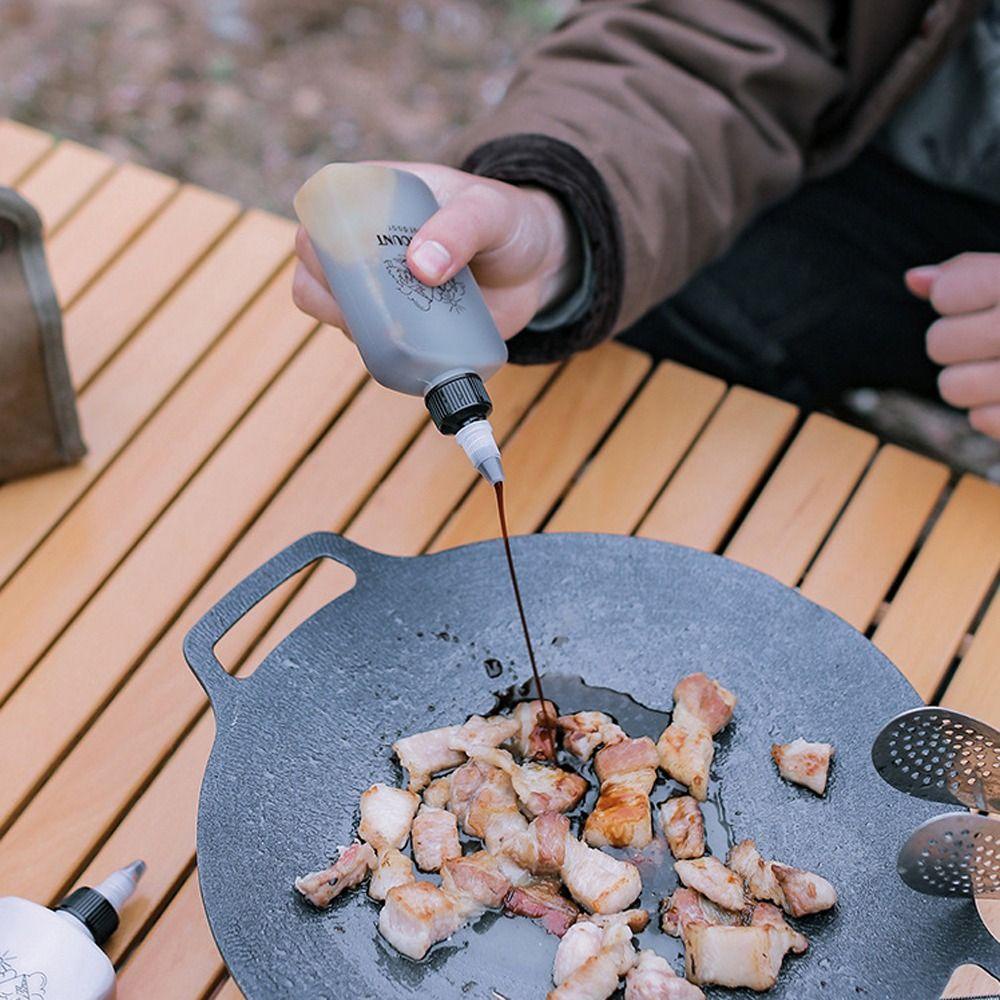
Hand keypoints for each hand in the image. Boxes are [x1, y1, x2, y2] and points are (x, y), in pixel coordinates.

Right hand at [292, 161, 579, 341]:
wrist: (537, 268)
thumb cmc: (508, 223)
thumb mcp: (491, 212)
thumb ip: (461, 228)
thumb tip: (420, 265)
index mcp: (374, 194)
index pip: (321, 211)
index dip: (319, 239)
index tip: (352, 263)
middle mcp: (364, 240)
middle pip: (315, 269)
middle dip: (332, 293)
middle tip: (382, 305)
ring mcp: (377, 286)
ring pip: (332, 309)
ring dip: (352, 325)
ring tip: (401, 326)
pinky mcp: (395, 323)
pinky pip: (367, 341)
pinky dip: (378, 350)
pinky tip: (410, 349)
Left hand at [907, 253, 999, 438]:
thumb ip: (972, 273)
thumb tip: (913, 280)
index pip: (945, 291)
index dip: (955, 297)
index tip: (985, 299)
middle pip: (938, 343)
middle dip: (958, 341)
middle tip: (993, 338)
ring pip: (951, 387)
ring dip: (970, 379)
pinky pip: (980, 420)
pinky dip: (994, 408)